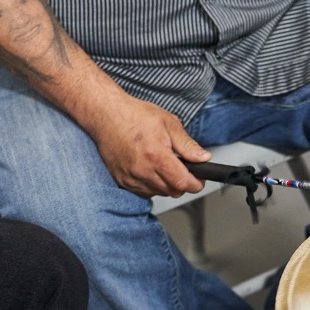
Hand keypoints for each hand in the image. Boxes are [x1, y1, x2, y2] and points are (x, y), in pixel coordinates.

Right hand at [84, 96, 211, 197]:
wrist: (106, 116)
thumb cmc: (135, 116)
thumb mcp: (168, 123)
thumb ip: (187, 144)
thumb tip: (204, 158)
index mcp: (156, 156)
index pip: (182, 183)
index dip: (196, 183)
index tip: (200, 179)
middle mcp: (142, 171)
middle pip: (173, 191)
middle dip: (183, 183)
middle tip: (183, 169)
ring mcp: (130, 178)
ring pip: (159, 193)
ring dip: (168, 184)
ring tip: (165, 165)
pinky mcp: (122, 180)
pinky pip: (144, 192)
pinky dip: (153, 185)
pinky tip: (152, 169)